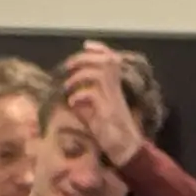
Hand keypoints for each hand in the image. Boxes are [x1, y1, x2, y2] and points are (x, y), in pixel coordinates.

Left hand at [59, 46, 145, 167]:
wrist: (127, 150)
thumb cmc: (111, 133)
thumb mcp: (99, 112)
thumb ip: (89, 100)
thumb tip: (72, 94)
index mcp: (115, 88)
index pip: (112, 60)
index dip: (101, 49)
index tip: (87, 45)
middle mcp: (116, 90)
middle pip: (105, 62)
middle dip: (83, 59)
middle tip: (68, 66)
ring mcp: (113, 100)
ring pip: (98, 74)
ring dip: (78, 78)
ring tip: (68, 88)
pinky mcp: (107, 113)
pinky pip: (92, 95)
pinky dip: (79, 96)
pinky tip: (73, 104)